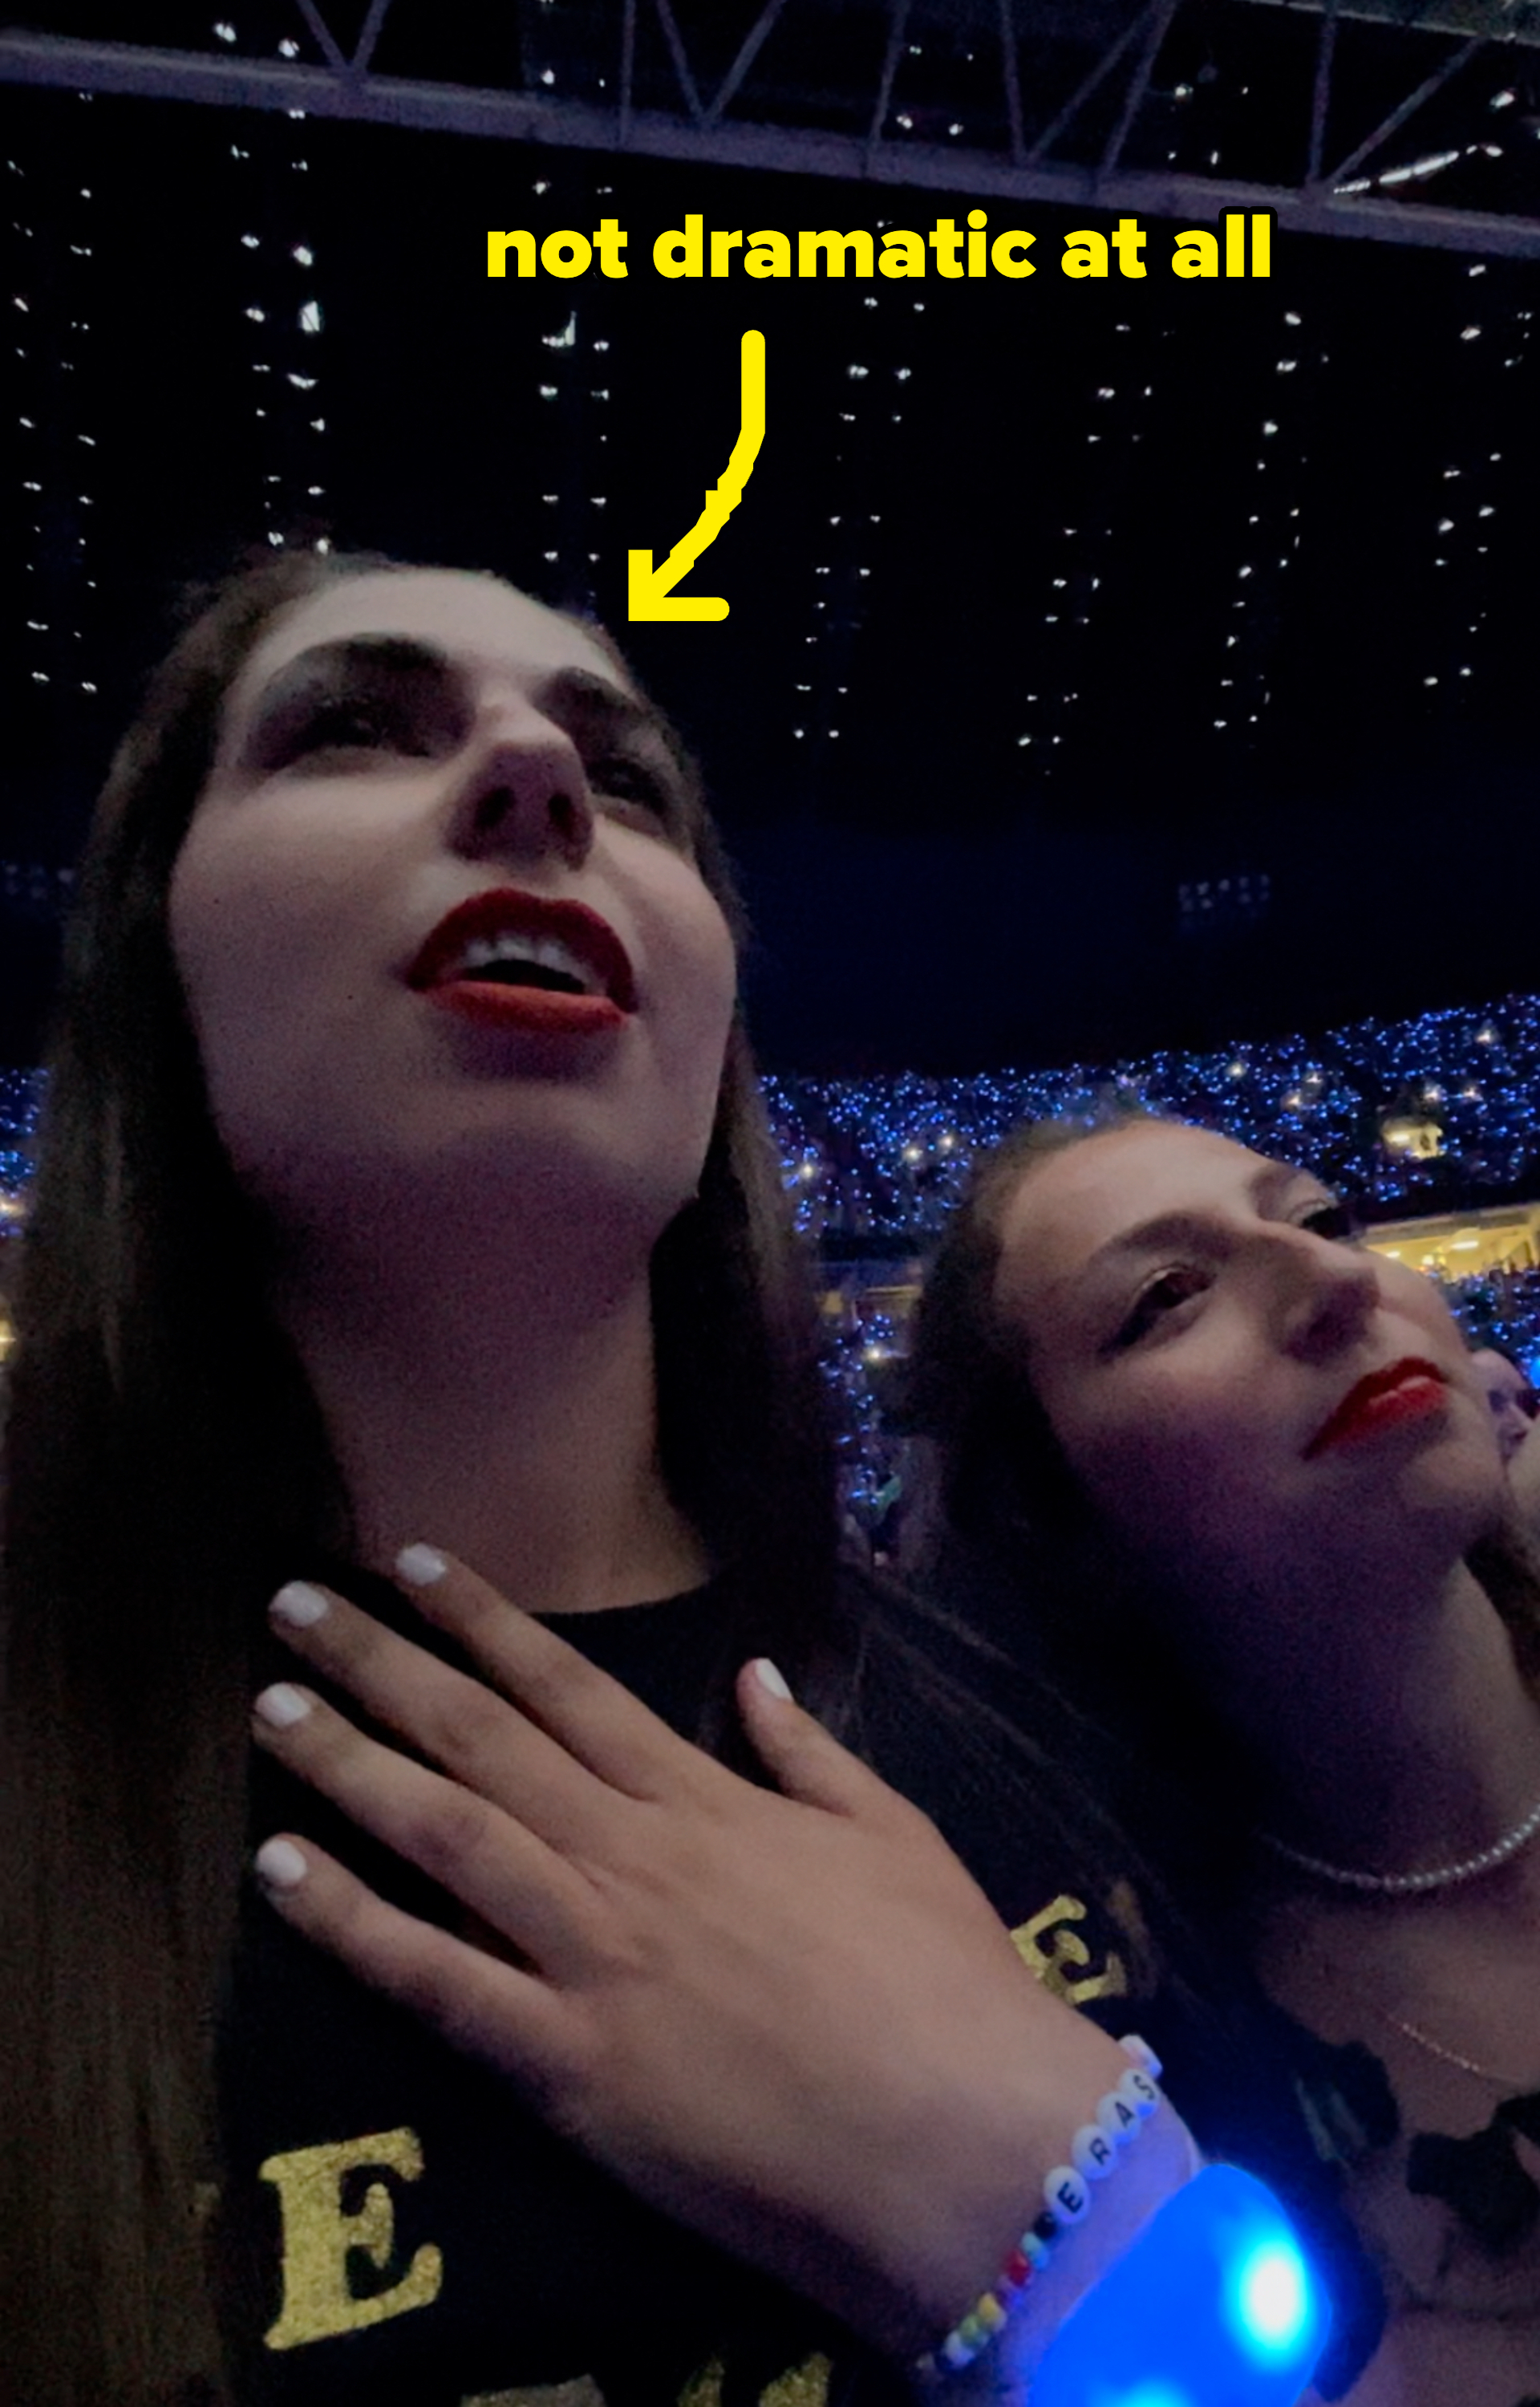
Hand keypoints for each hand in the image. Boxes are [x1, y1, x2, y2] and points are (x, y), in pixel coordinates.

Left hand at [250, 1549, 1194, 2360]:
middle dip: (382, 1664)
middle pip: (482, 1740)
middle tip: (290, 1607)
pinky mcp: (568, 2065)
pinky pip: (438, 1984)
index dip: (483, 1620)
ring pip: (445, 1834)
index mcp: (707, 1802)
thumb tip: (754, 1675)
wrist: (965, 2136)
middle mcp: (629, 1856)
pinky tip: (281, 1875)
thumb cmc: (943, 1983)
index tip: (410, 1562)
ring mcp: (590, 1955)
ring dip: (348, 1764)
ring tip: (269, 1707)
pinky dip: (353, 1927)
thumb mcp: (894, 1837)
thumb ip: (811, 1753)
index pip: (570, 1688)